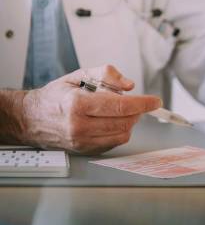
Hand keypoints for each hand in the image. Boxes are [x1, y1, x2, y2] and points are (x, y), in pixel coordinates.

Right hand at [20, 65, 160, 154]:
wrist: (31, 118)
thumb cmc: (56, 96)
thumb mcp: (78, 75)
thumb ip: (106, 74)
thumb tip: (129, 85)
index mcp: (78, 104)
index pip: (121, 106)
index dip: (142, 103)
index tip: (155, 101)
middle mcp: (79, 126)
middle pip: (125, 121)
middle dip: (136, 111)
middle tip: (133, 102)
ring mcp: (81, 141)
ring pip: (122, 134)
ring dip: (129, 121)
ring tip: (119, 111)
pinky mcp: (85, 150)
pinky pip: (114, 142)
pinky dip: (119, 131)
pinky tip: (110, 121)